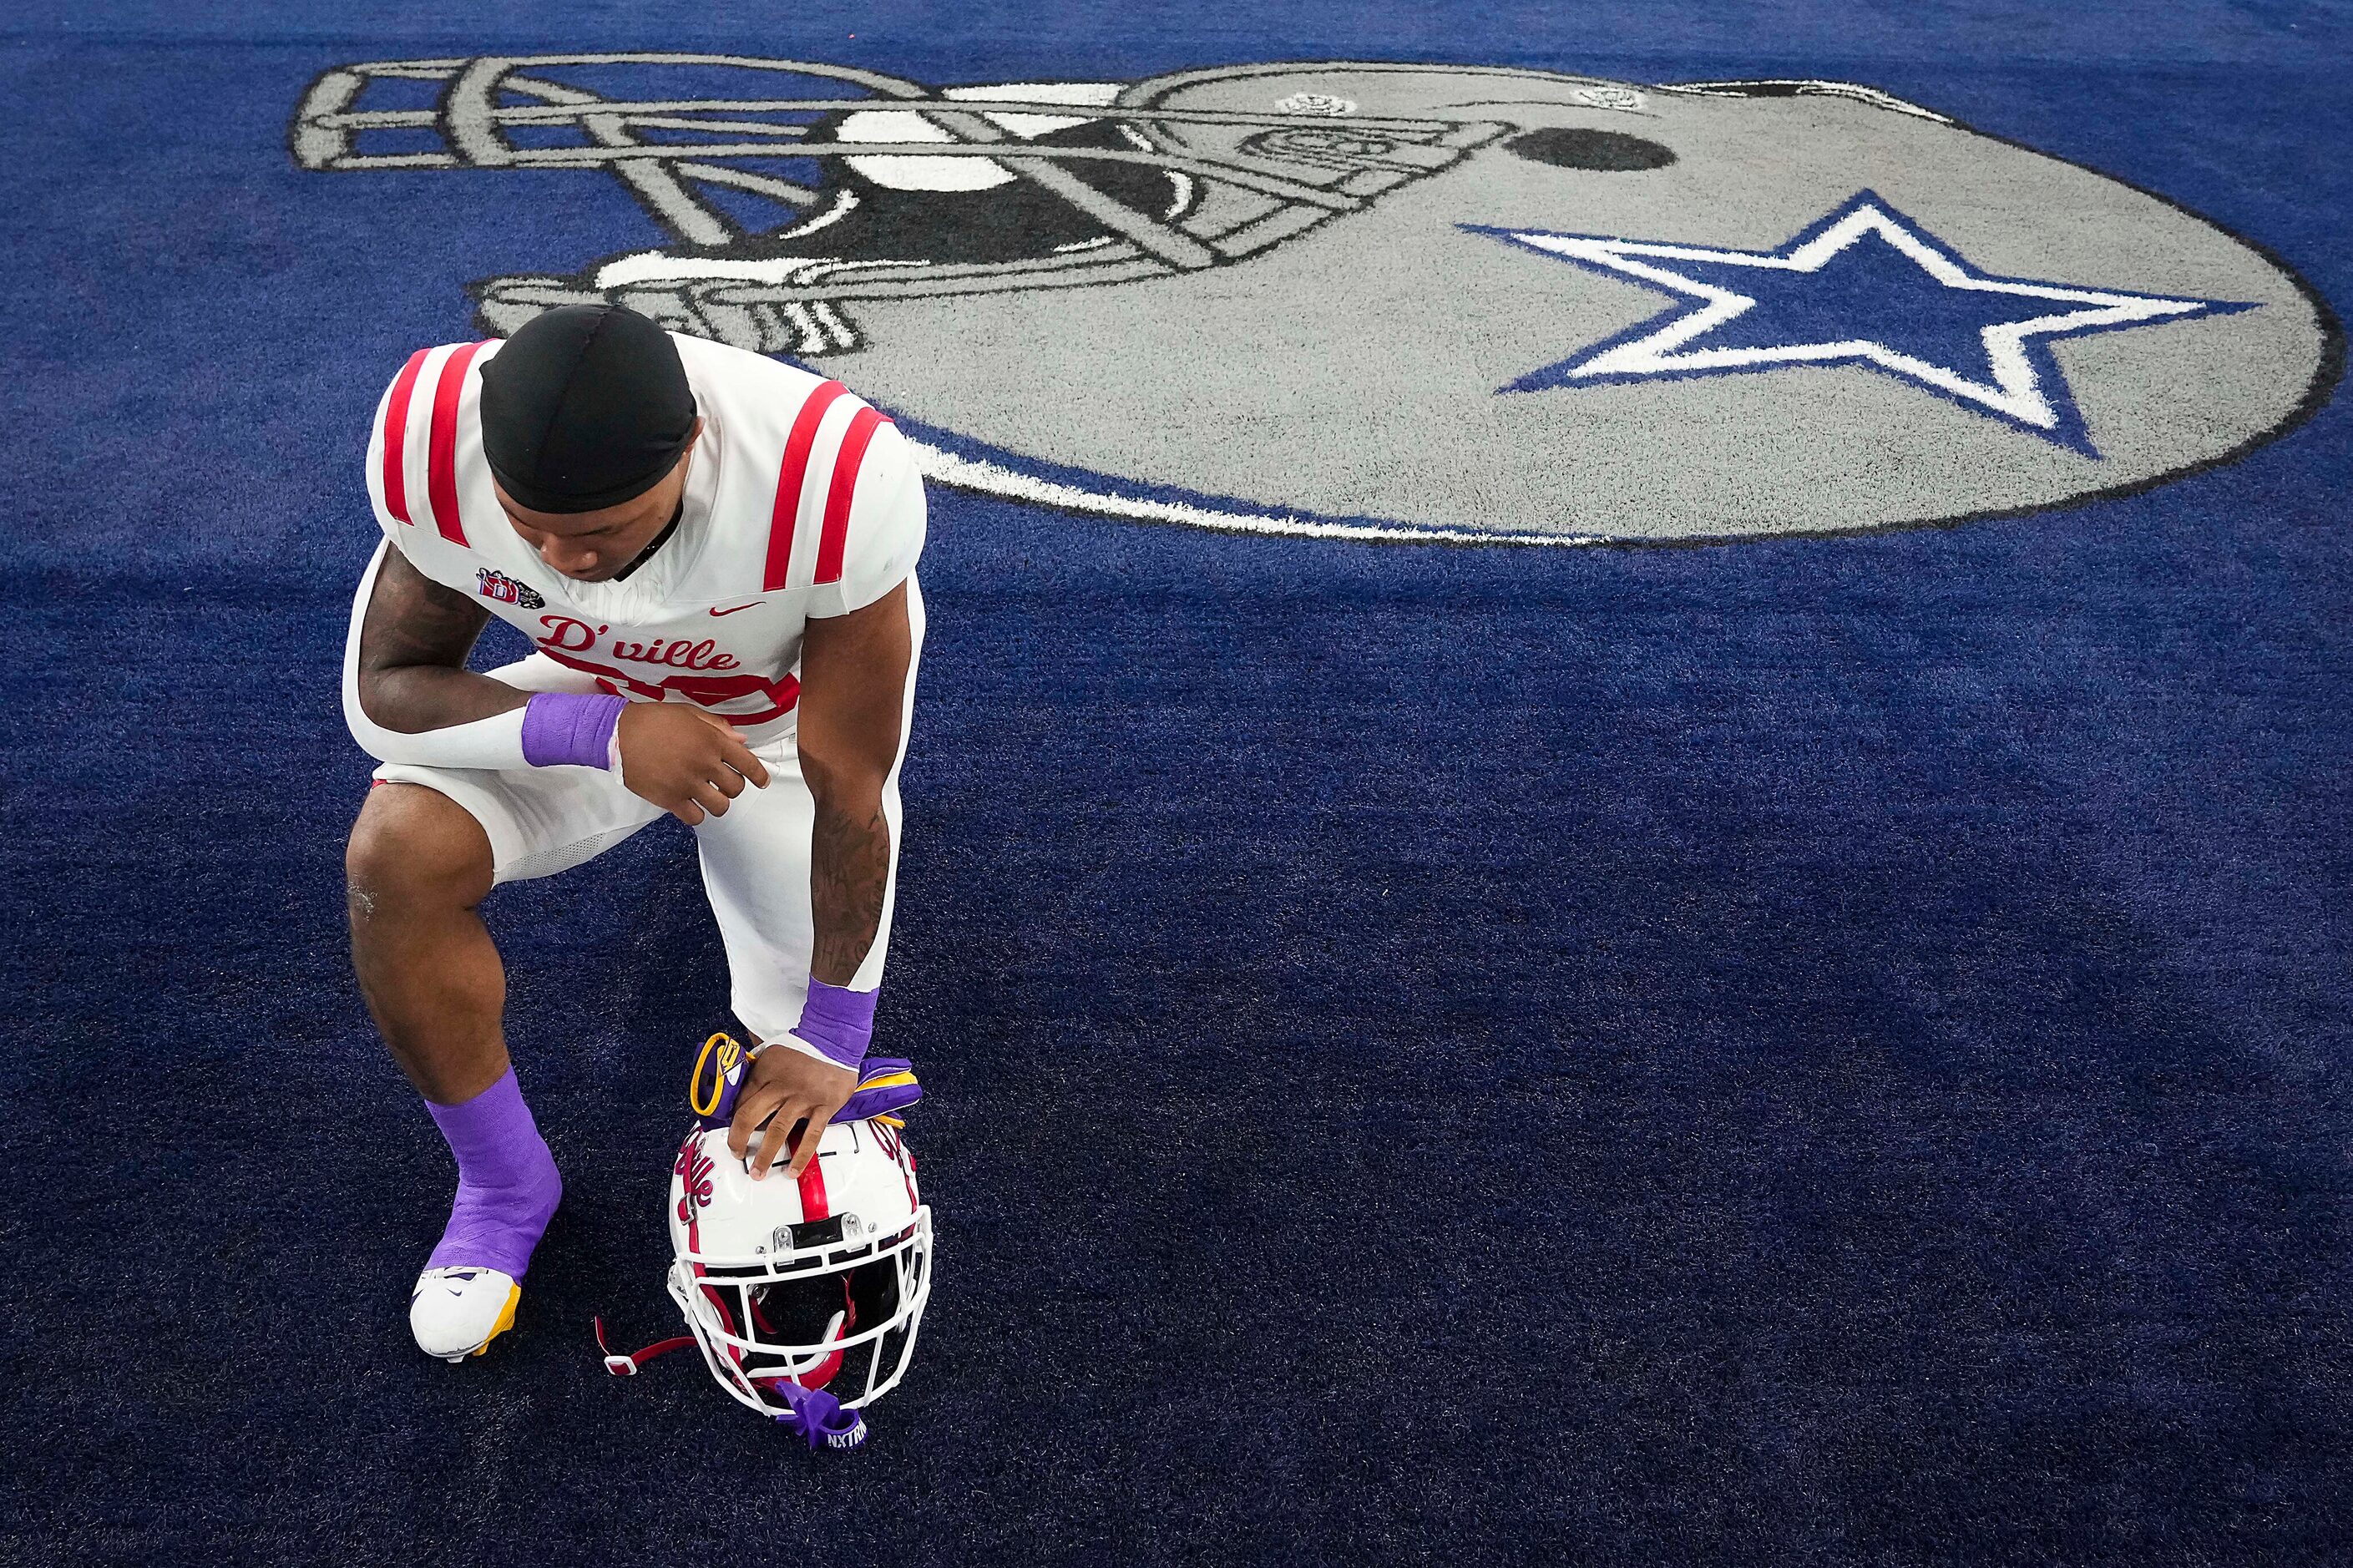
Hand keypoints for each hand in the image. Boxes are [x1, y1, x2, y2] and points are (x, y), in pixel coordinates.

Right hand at [617, 704, 769, 824]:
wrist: (618, 734)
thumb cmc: (652, 720)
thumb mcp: (689, 714)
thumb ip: (718, 727)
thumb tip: (741, 739)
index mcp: (712, 741)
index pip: (748, 763)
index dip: (759, 775)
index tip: (762, 781)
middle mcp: (704, 764)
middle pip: (735, 787)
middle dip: (733, 785)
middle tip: (722, 782)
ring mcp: (688, 784)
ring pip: (720, 806)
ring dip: (718, 801)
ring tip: (708, 795)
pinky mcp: (670, 799)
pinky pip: (696, 817)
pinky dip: (697, 813)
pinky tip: (691, 804)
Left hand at [727, 1045, 857, 1178]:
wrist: (835, 1038)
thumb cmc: (803, 1046)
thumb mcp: (772, 1052)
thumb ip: (757, 1071)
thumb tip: (740, 1084)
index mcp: (765, 1073)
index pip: (741, 1101)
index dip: (734, 1119)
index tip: (733, 1132)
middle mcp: (781, 1087)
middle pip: (750, 1117)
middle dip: (738, 1140)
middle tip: (736, 1154)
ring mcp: (803, 1098)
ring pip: (777, 1131)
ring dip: (765, 1155)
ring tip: (758, 1172)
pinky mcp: (824, 1107)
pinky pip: (810, 1137)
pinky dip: (801, 1156)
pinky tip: (792, 1170)